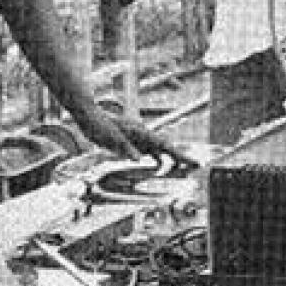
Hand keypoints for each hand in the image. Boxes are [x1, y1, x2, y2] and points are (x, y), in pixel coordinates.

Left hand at [77, 109, 196, 167]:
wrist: (89, 116)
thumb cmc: (100, 125)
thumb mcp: (112, 138)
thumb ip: (125, 148)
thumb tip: (138, 159)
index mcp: (143, 133)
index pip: (167, 147)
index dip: (182, 156)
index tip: (194, 163)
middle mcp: (144, 136)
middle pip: (168, 149)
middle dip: (182, 159)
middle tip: (196, 168)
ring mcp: (139, 139)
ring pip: (160, 151)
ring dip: (170, 160)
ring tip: (180, 169)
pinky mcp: (131, 141)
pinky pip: (148, 152)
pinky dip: (156, 160)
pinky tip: (158, 167)